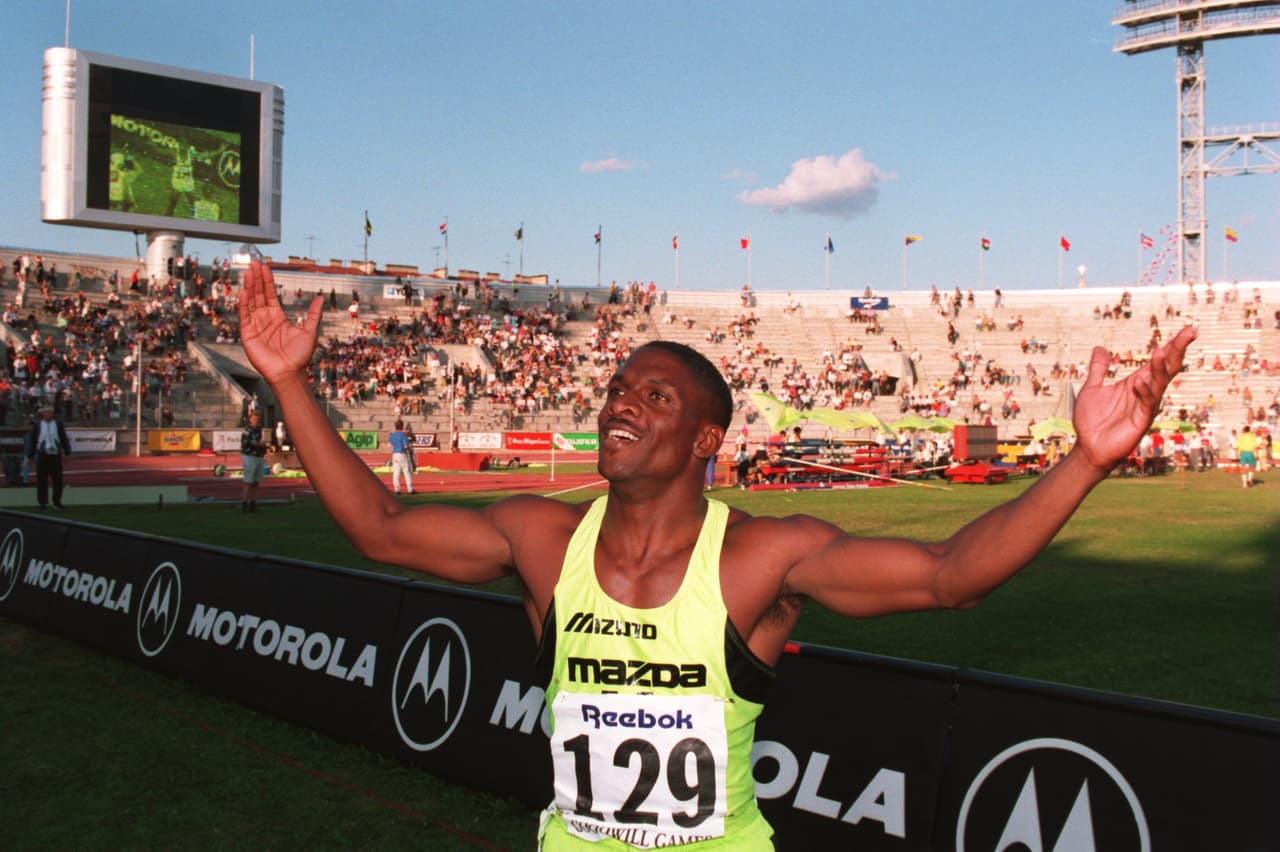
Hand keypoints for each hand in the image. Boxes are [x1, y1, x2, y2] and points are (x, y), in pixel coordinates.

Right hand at [238, 262, 323, 384]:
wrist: (290, 373)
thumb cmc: (300, 356)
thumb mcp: (309, 332)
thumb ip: (313, 315)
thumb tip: (319, 298)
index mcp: (278, 318)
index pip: (270, 295)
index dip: (267, 281)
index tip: (265, 267)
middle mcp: (265, 319)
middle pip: (259, 295)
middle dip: (257, 279)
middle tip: (254, 263)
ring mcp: (255, 326)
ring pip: (251, 302)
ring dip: (250, 287)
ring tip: (249, 272)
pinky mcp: (248, 334)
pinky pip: (244, 316)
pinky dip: (244, 304)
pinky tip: (244, 291)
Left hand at [1073, 323, 1196, 472]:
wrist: (1087, 447)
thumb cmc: (1092, 421)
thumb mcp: (1092, 389)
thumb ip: (1098, 369)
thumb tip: (1100, 348)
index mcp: (1137, 383)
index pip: (1159, 361)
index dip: (1172, 345)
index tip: (1189, 329)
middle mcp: (1145, 392)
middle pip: (1166, 368)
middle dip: (1177, 350)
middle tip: (1190, 332)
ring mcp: (1145, 407)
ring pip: (1159, 384)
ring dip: (1161, 368)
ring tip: (1160, 350)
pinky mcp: (1140, 422)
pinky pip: (1146, 404)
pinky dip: (1144, 392)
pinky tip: (1139, 381)